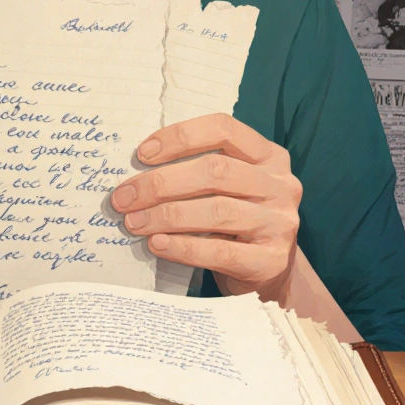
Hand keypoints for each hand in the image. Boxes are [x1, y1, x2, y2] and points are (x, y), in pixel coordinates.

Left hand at [110, 114, 302, 302]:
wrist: (270, 274)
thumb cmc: (235, 225)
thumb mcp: (227, 190)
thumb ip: (196, 174)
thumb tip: (135, 176)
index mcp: (269, 156)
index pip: (224, 129)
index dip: (180, 137)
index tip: (141, 154)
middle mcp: (281, 185)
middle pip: (215, 172)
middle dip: (161, 183)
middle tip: (123, 197)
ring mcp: (280, 223)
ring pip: (217, 211)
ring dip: (166, 215)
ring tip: (133, 222)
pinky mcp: (271, 260)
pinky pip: (220, 250)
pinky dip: (182, 246)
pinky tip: (157, 244)